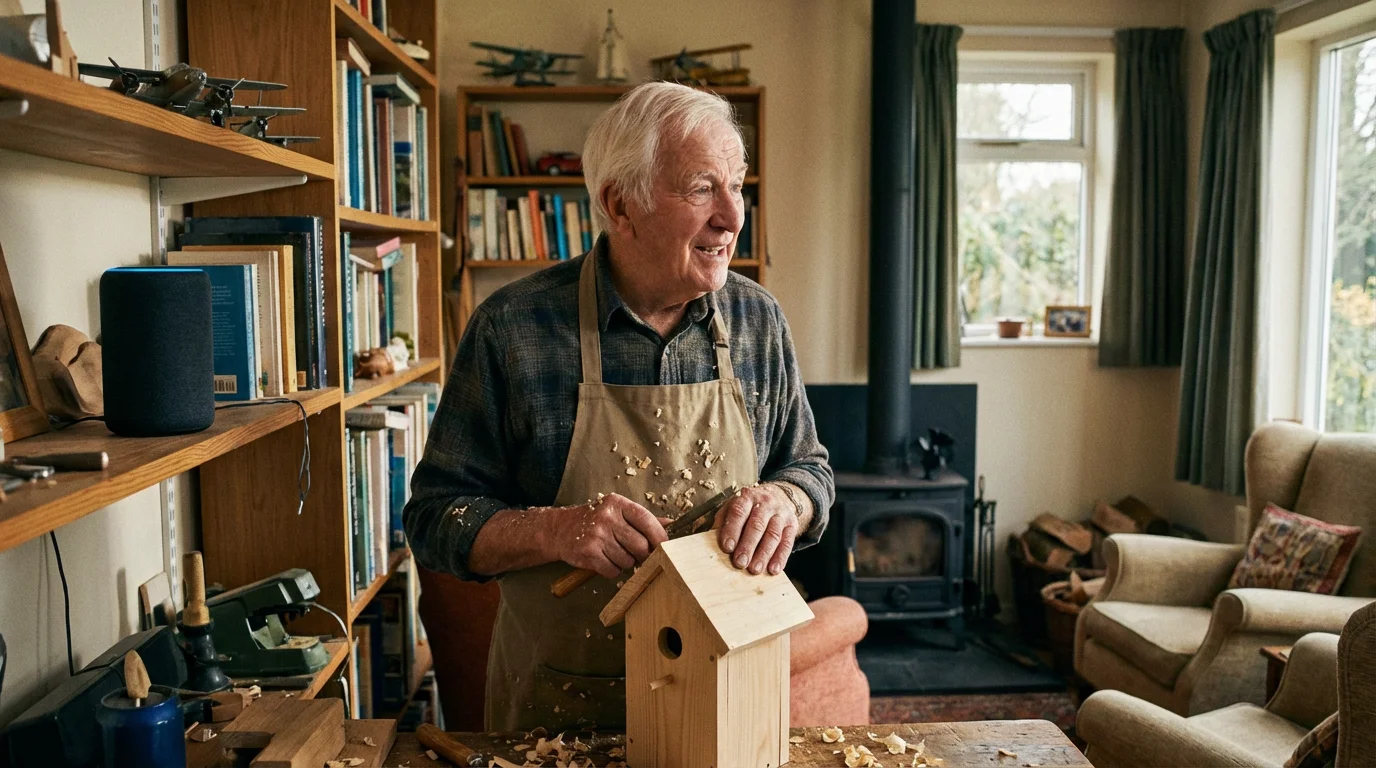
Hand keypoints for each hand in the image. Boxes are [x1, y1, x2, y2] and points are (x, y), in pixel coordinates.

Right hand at [546, 494, 669, 578]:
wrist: (559, 530)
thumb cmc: (593, 521)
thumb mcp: (617, 512)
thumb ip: (642, 519)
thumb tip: (671, 524)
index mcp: (617, 504)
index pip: (647, 520)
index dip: (659, 537)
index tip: (665, 547)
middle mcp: (607, 517)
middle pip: (640, 546)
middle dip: (642, 555)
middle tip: (635, 554)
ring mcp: (596, 535)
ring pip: (627, 561)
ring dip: (625, 563)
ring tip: (612, 553)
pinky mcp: (588, 553)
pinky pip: (613, 571)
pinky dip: (611, 570)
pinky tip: (603, 560)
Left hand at [713, 484, 798, 575]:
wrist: (777, 497)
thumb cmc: (747, 508)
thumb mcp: (732, 507)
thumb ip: (722, 522)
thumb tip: (711, 541)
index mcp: (747, 497)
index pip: (739, 512)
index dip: (732, 529)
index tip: (727, 547)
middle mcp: (766, 503)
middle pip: (757, 525)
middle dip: (748, 545)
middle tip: (740, 563)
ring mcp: (781, 513)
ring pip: (773, 534)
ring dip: (764, 554)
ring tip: (755, 569)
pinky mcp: (792, 525)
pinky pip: (787, 542)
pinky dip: (780, 557)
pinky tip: (773, 570)